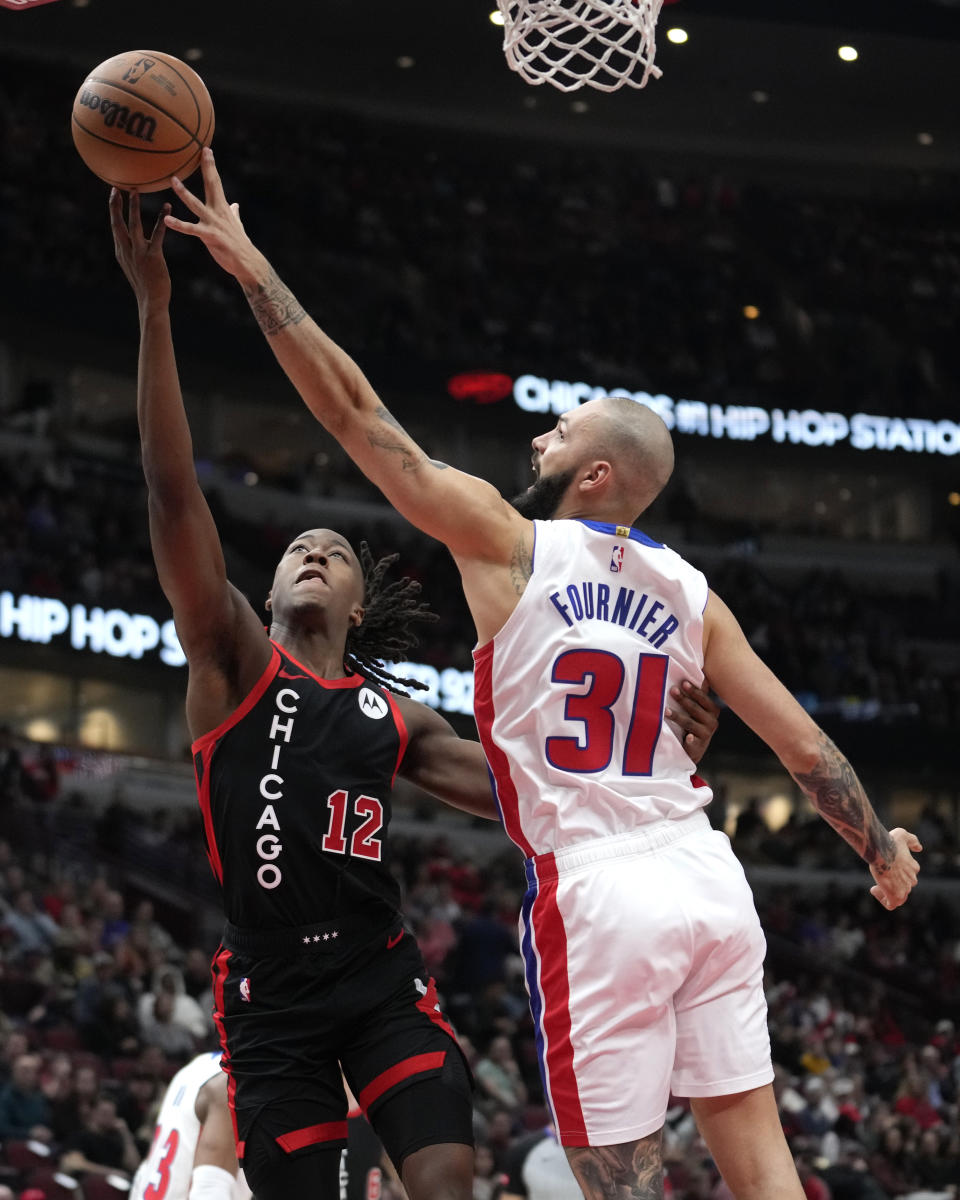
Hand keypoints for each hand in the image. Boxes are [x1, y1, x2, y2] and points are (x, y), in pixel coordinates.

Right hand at [109, 188, 171, 308]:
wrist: (151, 301)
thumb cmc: (146, 283)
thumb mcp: (133, 264)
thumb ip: (132, 248)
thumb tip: (135, 236)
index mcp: (121, 251)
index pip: (114, 226)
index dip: (113, 209)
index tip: (113, 193)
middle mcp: (126, 251)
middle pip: (117, 223)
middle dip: (116, 205)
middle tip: (116, 187)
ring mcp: (138, 254)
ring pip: (133, 226)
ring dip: (133, 208)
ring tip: (135, 191)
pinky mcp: (153, 258)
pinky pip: (157, 235)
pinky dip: (162, 220)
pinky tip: (167, 207)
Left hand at [164, 148, 261, 283]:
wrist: (248, 264)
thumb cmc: (241, 246)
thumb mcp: (237, 226)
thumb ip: (234, 214)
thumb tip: (235, 205)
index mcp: (223, 208)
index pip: (216, 182)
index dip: (210, 165)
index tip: (206, 149)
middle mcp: (218, 212)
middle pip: (212, 184)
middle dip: (207, 167)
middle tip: (201, 150)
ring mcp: (214, 223)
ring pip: (196, 204)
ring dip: (184, 192)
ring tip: (173, 180)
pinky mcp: (210, 237)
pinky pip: (191, 229)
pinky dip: (179, 224)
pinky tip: (167, 220)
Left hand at [666, 680, 719, 764]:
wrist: (695, 748)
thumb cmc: (694, 722)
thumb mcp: (697, 708)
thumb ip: (697, 693)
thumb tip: (696, 668)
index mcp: (712, 710)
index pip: (703, 698)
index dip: (693, 690)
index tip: (683, 682)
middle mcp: (712, 722)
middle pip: (696, 709)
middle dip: (683, 700)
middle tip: (672, 690)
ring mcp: (705, 735)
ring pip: (690, 724)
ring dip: (678, 717)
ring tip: (666, 711)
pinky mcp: (698, 747)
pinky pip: (694, 743)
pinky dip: (691, 740)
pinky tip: (688, 737)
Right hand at [869, 827, 921, 908]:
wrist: (882, 851)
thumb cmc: (890, 842)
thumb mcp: (902, 834)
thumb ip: (912, 840)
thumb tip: (919, 848)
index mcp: (913, 867)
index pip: (908, 875)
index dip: (896, 873)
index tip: (885, 867)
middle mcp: (911, 880)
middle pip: (904, 887)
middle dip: (892, 884)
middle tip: (880, 876)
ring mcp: (904, 889)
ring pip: (898, 897)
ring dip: (887, 892)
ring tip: (877, 885)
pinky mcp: (896, 896)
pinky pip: (891, 904)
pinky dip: (883, 899)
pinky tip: (874, 889)